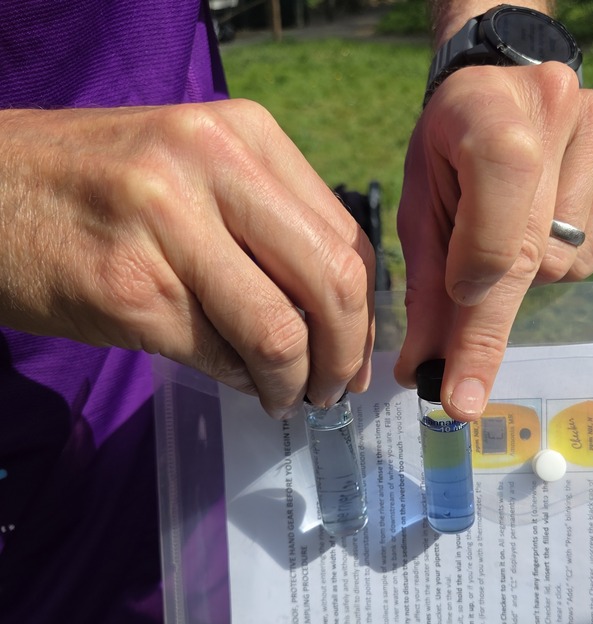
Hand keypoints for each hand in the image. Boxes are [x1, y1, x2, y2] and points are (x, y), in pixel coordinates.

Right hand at [0, 100, 374, 416]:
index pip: (346, 237)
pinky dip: (244, 381)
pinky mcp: (129, 289)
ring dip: (294, 382)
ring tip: (287, 395)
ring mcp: (166, 226)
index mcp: (243, 134)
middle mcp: (210, 166)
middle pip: (331, 282)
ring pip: (279, 333)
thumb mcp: (198, 170)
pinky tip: (242, 381)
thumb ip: (271, 225)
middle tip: (336, 387)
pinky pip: (219, 357)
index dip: (365, 311)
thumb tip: (340, 314)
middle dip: (345, 354)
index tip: (357, 353)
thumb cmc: (101, 186)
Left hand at [394, 63, 592, 419]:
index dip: (476, 317)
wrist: (496, 85)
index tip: (459, 390)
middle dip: (489, 326)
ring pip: (561, 264)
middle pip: (530, 258)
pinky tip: (543, 220)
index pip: (496, 234)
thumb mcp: (420, 209)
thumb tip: (423, 374)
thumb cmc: (448, 151)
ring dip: (525, 272)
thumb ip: (426, 289)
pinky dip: (560, 259)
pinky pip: (591, 254)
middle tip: (463, 388)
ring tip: (506, 225)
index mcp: (490, 116)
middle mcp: (560, 114)